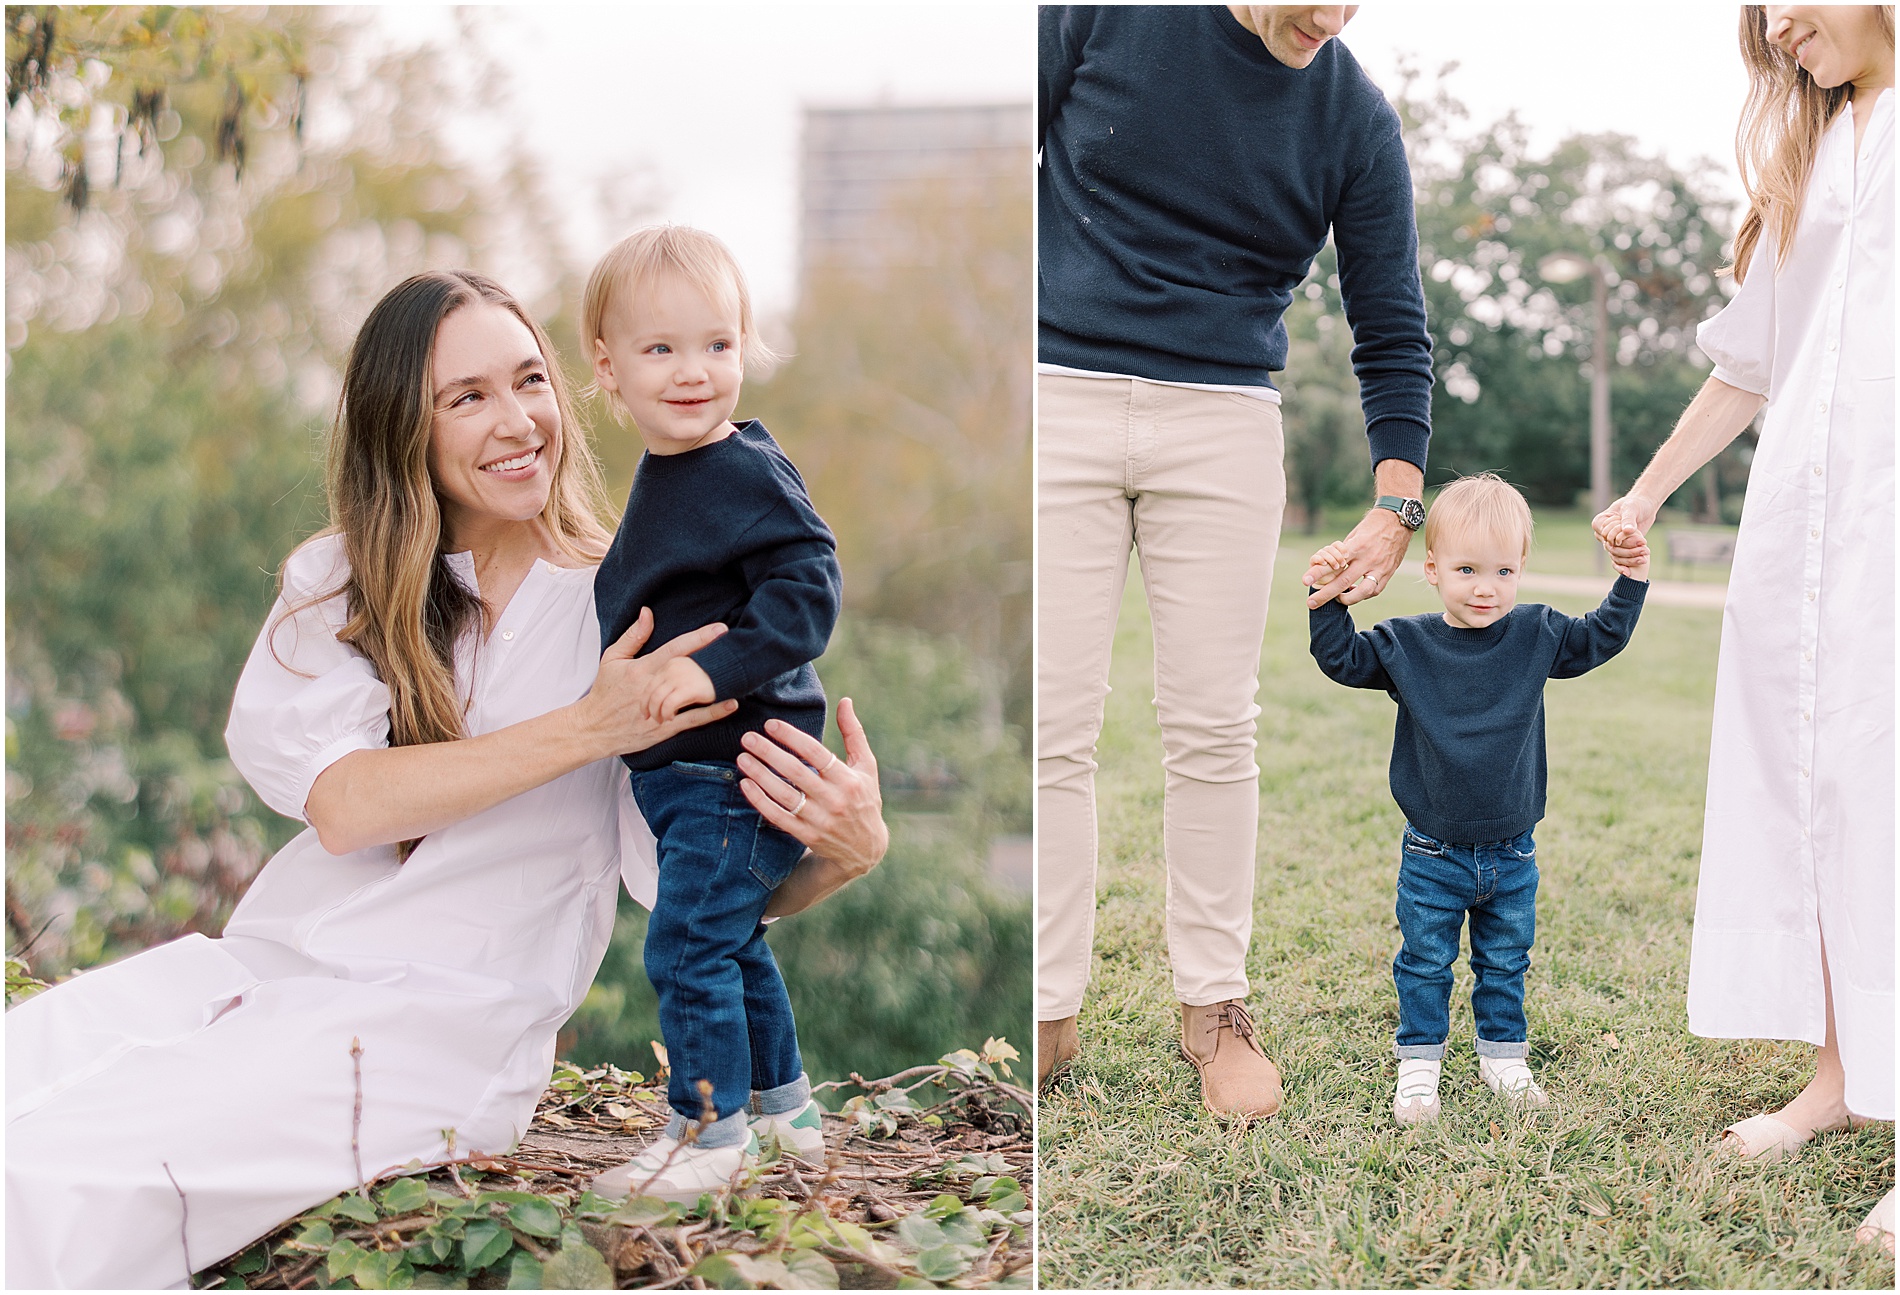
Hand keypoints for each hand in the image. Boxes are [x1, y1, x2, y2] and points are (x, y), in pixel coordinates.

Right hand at [579, 610, 736, 758]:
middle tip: (742, 647)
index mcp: (643, 668)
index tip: (720, 628)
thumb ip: (634, 636)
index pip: (676, 649)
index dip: (699, 638)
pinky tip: (731, 704)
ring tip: (741, 674)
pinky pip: (692, 719)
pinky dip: (712, 713)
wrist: (592, 728)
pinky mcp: (664, 728)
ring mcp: (661, 709)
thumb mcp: (613, 658)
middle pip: (690, 670)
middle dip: (715, 659)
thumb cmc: (604, 691)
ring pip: (693, 696)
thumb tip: (648, 611)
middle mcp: (654, 687)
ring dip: (718, 685)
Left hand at [737, 699, 886, 878]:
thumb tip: (845, 701)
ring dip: (760, 775)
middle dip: (769, 752)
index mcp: (848, 779)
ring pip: (783, 795)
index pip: (816, 753)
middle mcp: (835, 799)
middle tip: (747, 737)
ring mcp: (820, 820)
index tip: (771, 725)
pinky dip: (760, 801)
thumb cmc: (864, 798)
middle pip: (796, 772)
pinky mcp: (807, 836)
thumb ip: (854, 734)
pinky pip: (778, 817)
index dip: (792, 737)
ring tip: (742, 758)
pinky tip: (746, 785)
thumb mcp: (866, 766)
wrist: (865, 849)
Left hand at [1303, 508, 1412, 608]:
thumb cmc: (1372, 525)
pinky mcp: (1389, 573)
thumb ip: (1344, 552)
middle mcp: (1368, 559)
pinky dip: (1362, 595)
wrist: (1399, 519)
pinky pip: (1374, 590)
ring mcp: (1380, 567)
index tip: (1305, 580)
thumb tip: (1330, 567)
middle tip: (1311, 603)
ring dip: (1346, 599)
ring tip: (1337, 600)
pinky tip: (1353, 593)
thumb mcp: (1355, 534)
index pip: (1334, 563)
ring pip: (1362, 591)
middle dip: (1325, 594)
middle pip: (1344, 582)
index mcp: (1357, 546)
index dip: (1319, 573)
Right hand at [1592, 494, 1658, 576]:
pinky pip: (1618, 559)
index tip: (1633, 534)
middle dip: (1628, 550)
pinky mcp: (1620, 547)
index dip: (1618, 538)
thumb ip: (1628, 520)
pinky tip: (1629, 573)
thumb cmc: (1636, 504)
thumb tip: (1627, 531)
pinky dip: (1623, 566)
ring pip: (1615, 555)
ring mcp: (1611, 542)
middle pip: (1611, 547)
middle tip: (1644, 548)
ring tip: (1645, 557)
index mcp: (1600, 522)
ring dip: (1629, 559)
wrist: (1644, 507)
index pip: (1605, 535)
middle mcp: (1602, 534)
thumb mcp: (1632, 508)